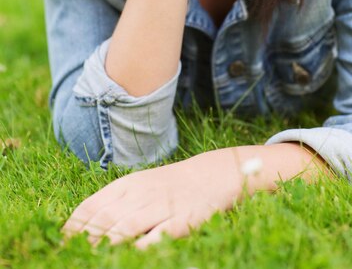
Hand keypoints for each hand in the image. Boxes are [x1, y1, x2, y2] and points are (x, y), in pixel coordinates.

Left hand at [63, 148, 244, 248]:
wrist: (209, 176)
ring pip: (126, 226)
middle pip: (105, 217)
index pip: (92, 205)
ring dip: (106, 244)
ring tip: (91, 258)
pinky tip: (128, 257)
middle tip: (70, 255)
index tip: (59, 243)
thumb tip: (80, 225)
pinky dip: (140, 247)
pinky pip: (157, 236)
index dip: (73, 226)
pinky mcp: (181, 221)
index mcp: (127, 184)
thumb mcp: (138, 185)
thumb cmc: (167, 185)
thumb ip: (113, 201)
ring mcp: (161, 207)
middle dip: (84, 239)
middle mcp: (141, 194)